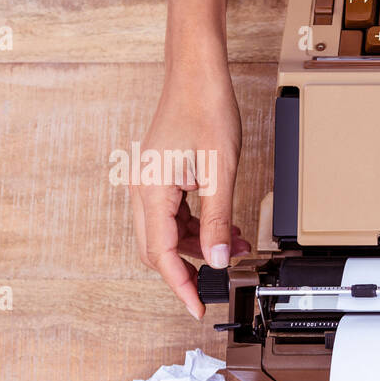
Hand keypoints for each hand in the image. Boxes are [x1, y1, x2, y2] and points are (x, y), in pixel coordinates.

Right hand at [131, 56, 249, 316]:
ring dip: (199, 244)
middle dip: (191, 265)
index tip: (197, 307)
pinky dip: (196, 226)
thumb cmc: (206, 110)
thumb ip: (218, 220)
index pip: (160, 254)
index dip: (180, 285)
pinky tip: (225, 226)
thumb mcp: (220, 171)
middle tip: (225, 274)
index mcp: (151, 191)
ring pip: (167, 232)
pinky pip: (173, 214)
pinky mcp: (159, 175)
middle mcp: (142, 189)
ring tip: (237, 244)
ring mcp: (148, 182)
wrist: (196, 73)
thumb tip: (217, 259)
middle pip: (157, 248)